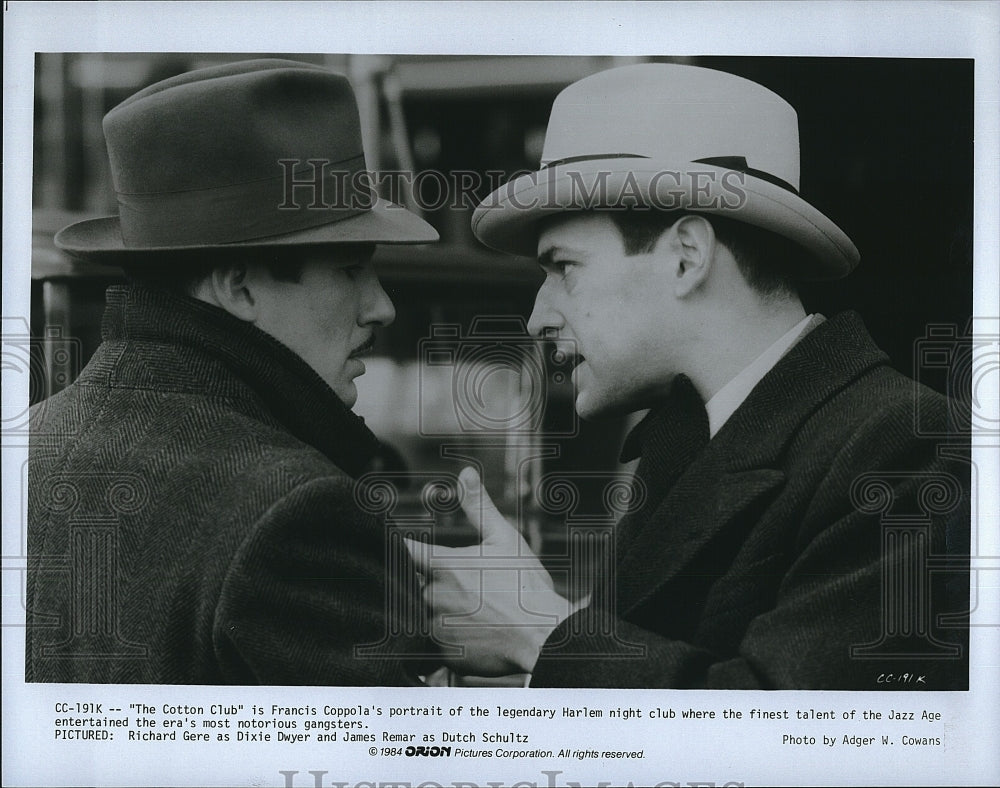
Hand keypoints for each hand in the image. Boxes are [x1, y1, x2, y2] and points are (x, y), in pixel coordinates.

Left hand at [405, 467, 584, 675]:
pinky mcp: (443, 653)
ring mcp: (435, 628)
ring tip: (475, 610)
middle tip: (468, 587)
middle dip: (432, 582)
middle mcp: (432, 597)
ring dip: (440, 610)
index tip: (407, 548)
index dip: (404, 549)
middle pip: (415, 585)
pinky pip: (435, 642)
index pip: (404, 552)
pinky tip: (475, 630)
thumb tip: (465, 474)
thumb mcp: (504, 539)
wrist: (544, 635)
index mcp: (442, 566)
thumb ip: (478, 507)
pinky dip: (449, 635)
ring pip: (424, 614)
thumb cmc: (526, 585)